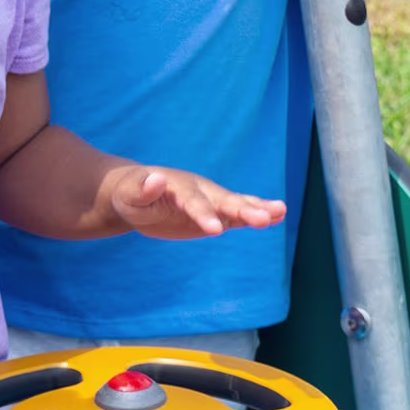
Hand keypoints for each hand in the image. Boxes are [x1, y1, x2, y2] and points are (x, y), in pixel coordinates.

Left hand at [105, 164, 284, 242]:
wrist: (136, 192)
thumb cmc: (129, 195)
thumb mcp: (128, 194)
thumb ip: (141, 189)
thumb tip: (155, 179)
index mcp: (177, 186)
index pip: (192, 202)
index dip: (203, 214)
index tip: (214, 230)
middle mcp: (199, 189)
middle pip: (222, 200)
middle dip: (242, 210)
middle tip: (263, 219)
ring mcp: (210, 200)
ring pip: (235, 203)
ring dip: (257, 208)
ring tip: (281, 211)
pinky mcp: (215, 212)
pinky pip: (236, 214)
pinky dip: (255, 214)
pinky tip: (276, 217)